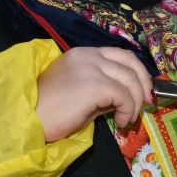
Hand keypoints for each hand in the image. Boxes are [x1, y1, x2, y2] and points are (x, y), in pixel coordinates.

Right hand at [35, 47, 152, 141]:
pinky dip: (128, 110)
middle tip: (147, 102)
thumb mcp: (80, 94)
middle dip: (144, 82)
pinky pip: (123, 96)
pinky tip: (120, 122)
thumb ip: (102, 90)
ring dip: (136, 102)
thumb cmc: (50, 111)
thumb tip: (123, 99)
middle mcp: (88, 56)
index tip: (143, 91)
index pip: (120, 55)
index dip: (137, 72)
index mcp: (83, 54)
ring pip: (129, 80)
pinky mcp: (94, 84)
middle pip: (130, 61)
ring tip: (128, 119)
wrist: (29, 119)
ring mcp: (91, 68)